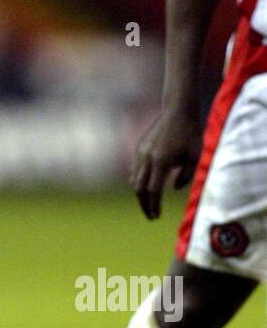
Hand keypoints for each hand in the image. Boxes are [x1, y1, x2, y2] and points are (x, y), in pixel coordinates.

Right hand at [130, 105, 201, 219]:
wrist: (177, 111)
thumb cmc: (189, 134)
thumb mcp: (194, 157)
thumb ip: (185, 176)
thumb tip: (173, 188)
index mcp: (161, 161)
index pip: (153, 190)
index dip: (154, 206)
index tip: (156, 217)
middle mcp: (147, 158)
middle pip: (139, 189)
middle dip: (144, 205)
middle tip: (151, 216)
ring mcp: (141, 152)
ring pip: (134, 180)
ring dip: (141, 195)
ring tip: (149, 204)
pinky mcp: (139, 148)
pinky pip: (135, 170)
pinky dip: (138, 182)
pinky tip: (145, 188)